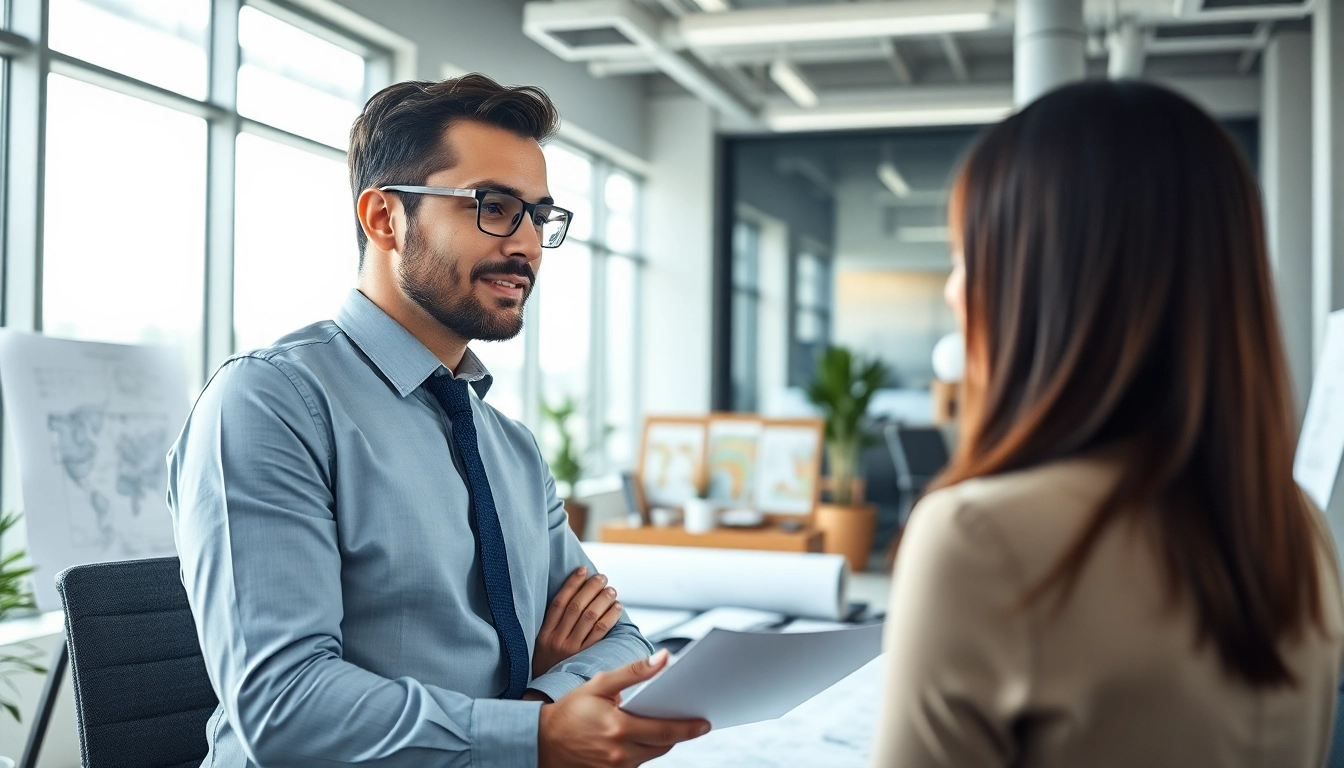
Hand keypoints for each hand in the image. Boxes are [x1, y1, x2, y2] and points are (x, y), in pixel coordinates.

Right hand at [534, 566, 622, 677]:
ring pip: (589, 617)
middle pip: (576, 606)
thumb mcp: (541, 646)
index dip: (572, 583)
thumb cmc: (546, 667)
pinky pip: (599, 634)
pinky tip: (616, 608)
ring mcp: (570, 650)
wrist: (542, 699)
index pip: (559, 602)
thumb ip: (554, 626)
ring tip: (611, 590)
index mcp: (544, 633)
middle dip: (591, 588)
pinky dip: (609, 618)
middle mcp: (556, 639)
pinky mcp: (583, 658)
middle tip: (602, 578)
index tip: (583, 570)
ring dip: (602, 600)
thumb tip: (575, 600)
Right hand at [538, 650, 710, 767]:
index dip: (688, 728)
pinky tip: (645, 734)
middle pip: (663, 745)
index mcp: (619, 728)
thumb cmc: (571, 709)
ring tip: (669, 722)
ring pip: (652, 755)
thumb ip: (633, 672)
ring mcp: (616, 767)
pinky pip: (638, 762)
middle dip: (679, 733)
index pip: (664, 731)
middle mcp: (620, 753)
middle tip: (694, 719)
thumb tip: (664, 659)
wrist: (542, 741)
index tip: (705, 723)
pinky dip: (645, 748)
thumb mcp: (599, 685)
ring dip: (662, 740)